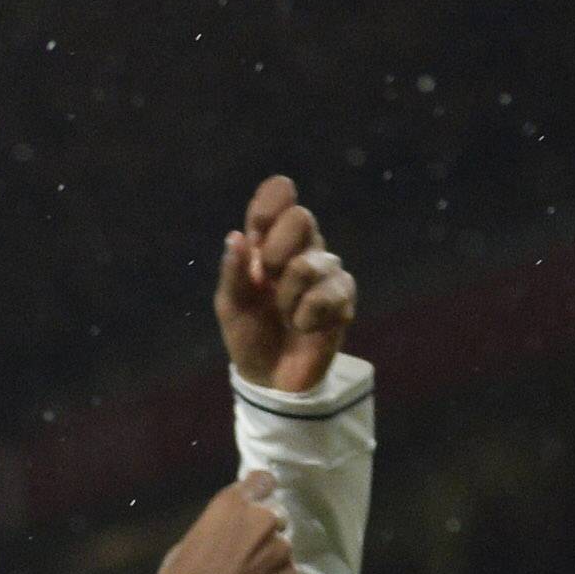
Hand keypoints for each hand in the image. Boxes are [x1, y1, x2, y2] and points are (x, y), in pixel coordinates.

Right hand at [152, 472, 295, 573]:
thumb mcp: (189, 542)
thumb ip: (217, 529)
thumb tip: (227, 535)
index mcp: (233, 504)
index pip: (263, 481)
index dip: (260, 494)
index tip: (255, 507)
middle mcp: (262, 519)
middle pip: (276, 517)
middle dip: (266, 532)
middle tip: (249, 555)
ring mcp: (279, 550)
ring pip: (283, 550)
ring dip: (272, 563)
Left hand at [215, 175, 355, 392]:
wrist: (271, 379)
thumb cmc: (249, 336)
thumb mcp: (231, 306)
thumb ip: (232, 273)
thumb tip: (236, 237)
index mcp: (270, 240)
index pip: (279, 194)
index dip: (271, 202)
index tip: (258, 229)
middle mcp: (301, 247)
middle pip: (302, 217)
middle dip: (276, 253)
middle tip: (267, 282)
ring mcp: (326, 270)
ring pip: (310, 264)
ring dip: (287, 299)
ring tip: (285, 316)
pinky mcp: (343, 297)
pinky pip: (327, 295)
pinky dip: (306, 317)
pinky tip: (304, 327)